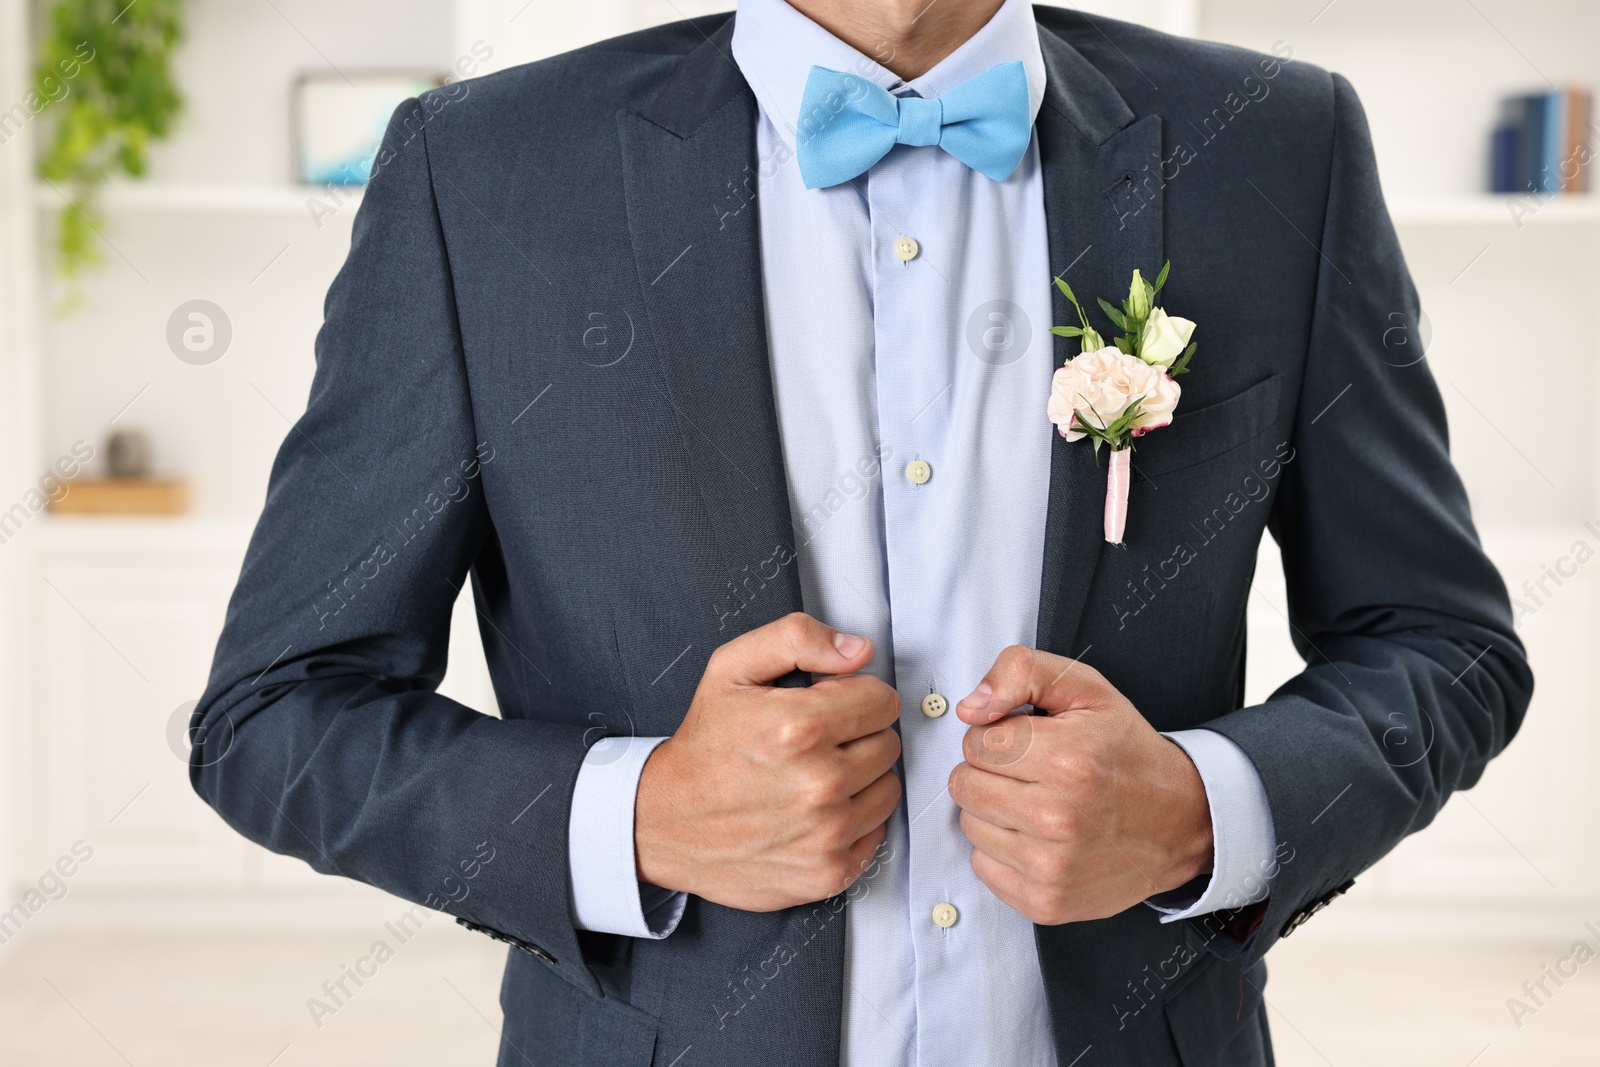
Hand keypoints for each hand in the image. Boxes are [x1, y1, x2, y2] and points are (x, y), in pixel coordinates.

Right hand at [635, 613, 902, 911]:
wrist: (664, 822)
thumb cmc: (703, 748)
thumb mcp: (732, 669)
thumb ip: (798, 639)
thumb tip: (858, 650)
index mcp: (801, 727)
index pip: (883, 701)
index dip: (855, 697)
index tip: (829, 707)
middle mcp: (820, 783)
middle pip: (888, 743)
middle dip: (858, 736)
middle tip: (815, 744)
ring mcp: (827, 833)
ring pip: (888, 789)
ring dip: (862, 780)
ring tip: (815, 777)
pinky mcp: (829, 872)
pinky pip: (876, 833)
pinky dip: (854, 822)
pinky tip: (816, 813)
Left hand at [947, 646, 1212, 924]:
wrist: (1181, 822)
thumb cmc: (1127, 754)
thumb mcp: (1085, 690)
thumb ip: (1021, 672)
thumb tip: (970, 707)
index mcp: (1066, 759)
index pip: (975, 742)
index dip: (997, 736)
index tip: (1028, 742)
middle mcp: (1057, 817)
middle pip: (964, 784)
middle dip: (990, 772)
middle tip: (1032, 773)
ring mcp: (1051, 866)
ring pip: (969, 825)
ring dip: (994, 812)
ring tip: (1038, 803)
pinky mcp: (1046, 902)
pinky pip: (983, 866)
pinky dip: (1003, 850)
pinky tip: (1039, 838)